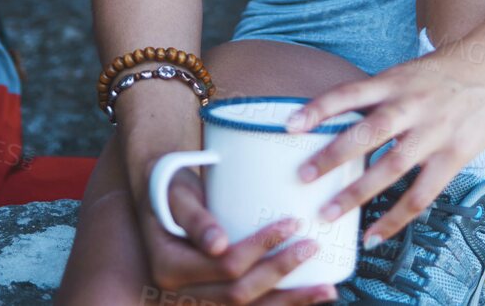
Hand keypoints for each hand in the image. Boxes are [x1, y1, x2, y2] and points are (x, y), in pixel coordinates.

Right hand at [136, 163, 341, 304]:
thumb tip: (218, 246)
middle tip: (313, 246)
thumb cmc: (170, 189)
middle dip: (280, 272)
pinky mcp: (213, 301)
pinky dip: (281, 305)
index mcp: (169, 268)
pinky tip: (309, 299)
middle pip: (238, 294)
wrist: (158, 202)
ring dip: (289, 302)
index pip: (224, 266)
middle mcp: (181, 294)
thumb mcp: (177, 196)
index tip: (292, 223)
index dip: (260, 247)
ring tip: (327, 289)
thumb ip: (195, 219)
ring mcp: (197, 302)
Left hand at [282, 28, 484, 248]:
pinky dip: (395, 217)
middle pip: (367, 133)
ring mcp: (433, 133)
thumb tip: (337, 119)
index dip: (319, 109)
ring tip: (328, 213)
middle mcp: (411, 106)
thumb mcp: (407, 72)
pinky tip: (374, 234)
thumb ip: (377, 95)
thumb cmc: (445, 72)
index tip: (290, 126)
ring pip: (390, 167)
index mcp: (395, 82)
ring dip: (357, 192)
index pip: (350, 93)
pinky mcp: (453, 156)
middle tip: (301, 177)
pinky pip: (420, 193)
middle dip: (332, 156)